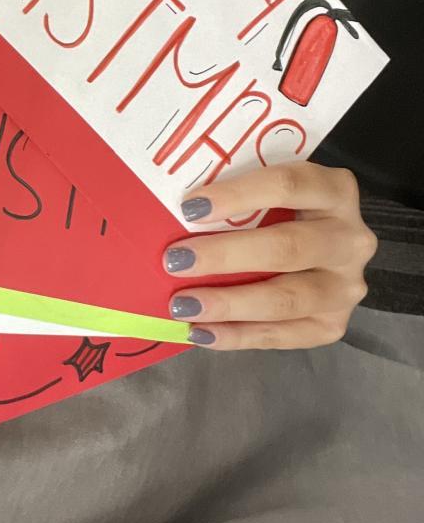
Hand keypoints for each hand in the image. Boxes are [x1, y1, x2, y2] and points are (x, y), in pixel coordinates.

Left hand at [164, 162, 376, 350]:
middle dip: (225, 256)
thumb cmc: (281, 211)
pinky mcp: (333, 324)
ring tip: (182, 306)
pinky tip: (201, 333)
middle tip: (176, 261)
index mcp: (335, 191)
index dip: (238, 195)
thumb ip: (238, 198)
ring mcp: (346, 286)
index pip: (288, 186)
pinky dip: (237, 336)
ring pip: (286, 299)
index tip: (190, 207)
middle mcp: (351, 239)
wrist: (325, 245)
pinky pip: (283, 336)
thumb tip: (170, 215)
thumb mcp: (270, 192)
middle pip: (287, 248)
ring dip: (229, 304)